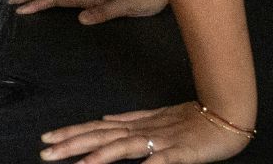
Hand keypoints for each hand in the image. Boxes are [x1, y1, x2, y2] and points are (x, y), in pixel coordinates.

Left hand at [40, 102, 251, 162]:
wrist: (226, 114)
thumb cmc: (192, 119)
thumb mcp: (157, 117)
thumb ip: (130, 119)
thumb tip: (105, 118)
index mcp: (136, 125)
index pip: (96, 129)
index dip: (70, 134)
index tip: (47, 139)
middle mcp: (142, 131)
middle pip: (101, 137)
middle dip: (72, 145)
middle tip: (46, 152)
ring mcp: (160, 142)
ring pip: (124, 147)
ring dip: (100, 156)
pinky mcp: (180, 153)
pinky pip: (160, 161)